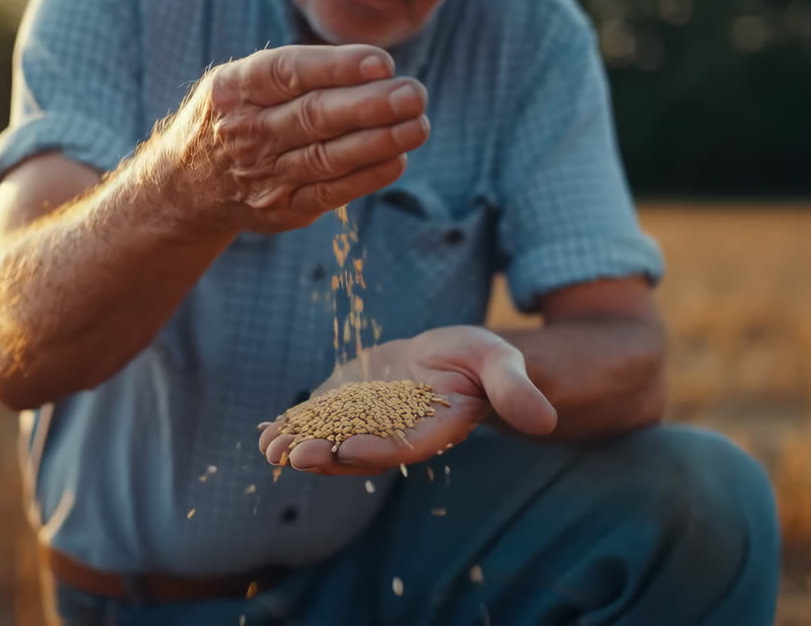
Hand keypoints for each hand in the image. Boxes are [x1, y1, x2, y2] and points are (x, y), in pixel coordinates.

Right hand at [148, 44, 429, 234]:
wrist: (186, 185)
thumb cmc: (236, 116)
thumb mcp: (244, 81)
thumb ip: (301, 71)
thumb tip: (379, 69)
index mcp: (234, 89)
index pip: (288, 72)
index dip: (337, 68)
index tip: (383, 63)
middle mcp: (245, 132)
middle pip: (313, 117)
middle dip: (370, 106)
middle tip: (414, 94)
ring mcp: (262, 175)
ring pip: (326, 157)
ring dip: (378, 142)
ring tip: (418, 125)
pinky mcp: (281, 209)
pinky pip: (329, 193)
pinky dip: (366, 177)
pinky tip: (397, 159)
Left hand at [257, 326, 557, 475]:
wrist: (452, 356)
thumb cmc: (482, 359)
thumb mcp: (500, 363)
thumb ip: (514, 390)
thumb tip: (543, 420)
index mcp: (432, 430)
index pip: (402, 446)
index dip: (375, 450)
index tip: (348, 449)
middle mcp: (395, 434)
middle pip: (358, 451)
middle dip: (326, 454)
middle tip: (294, 455)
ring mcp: (368, 422)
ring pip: (331, 441)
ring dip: (300, 446)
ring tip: (270, 447)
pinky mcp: (348, 406)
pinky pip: (318, 421)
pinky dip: (293, 427)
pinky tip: (266, 432)